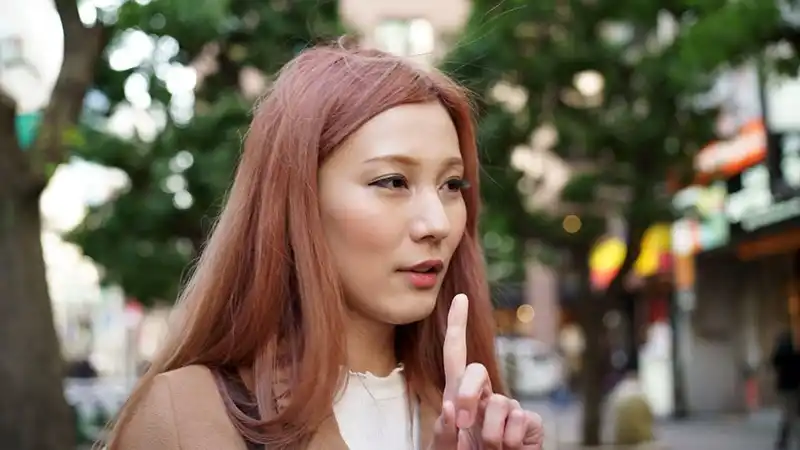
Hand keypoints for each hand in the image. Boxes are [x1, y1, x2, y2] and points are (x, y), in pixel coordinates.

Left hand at [432, 294, 543, 449]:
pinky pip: (519, 423)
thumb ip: (443, 431)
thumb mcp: (446, 449)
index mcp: (459, 395)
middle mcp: (485, 396)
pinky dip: (510, 443)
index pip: (456, 354)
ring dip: (490, 434)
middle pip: (477, 370)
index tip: (458, 299)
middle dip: (468, 394)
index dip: (457, 325)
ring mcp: (510, 408)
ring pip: (499, 405)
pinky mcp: (531, 423)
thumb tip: (450, 406)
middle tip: (464, 423)